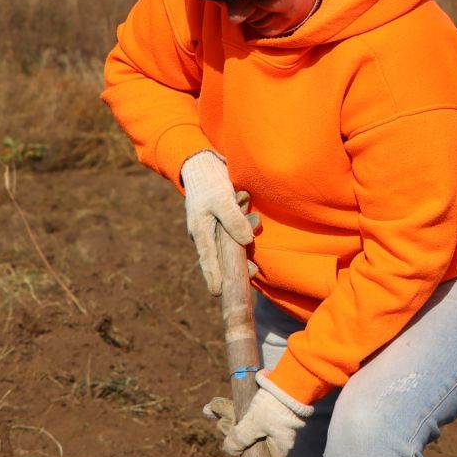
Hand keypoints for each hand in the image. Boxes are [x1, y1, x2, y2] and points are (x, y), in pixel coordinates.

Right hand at [182, 151, 255, 295]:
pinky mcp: (224, 218)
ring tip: (256, 228)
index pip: (208, 260)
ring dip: (245, 242)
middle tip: (252, 272)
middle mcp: (206, 233)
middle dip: (237, 265)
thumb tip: (246, 241)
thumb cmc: (210, 181)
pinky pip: (235, 230)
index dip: (214, 277)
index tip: (218, 293)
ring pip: (231, 243)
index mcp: (200, 231)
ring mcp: (214, 226)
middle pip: (222, 256)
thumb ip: (234, 220)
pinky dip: (245, 229)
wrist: (204, 163)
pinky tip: (254, 219)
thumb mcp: (223, 199)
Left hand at [202, 376, 309, 456]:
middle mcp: (276, 433)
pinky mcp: (264, 403)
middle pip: (250, 441)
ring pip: (244, 423)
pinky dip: (228, 407)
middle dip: (231, 433)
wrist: (289, 378)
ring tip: (214, 408)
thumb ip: (240, 439)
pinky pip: (243, 410)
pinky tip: (212, 405)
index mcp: (279, 445)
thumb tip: (229, 450)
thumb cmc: (275, 407)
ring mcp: (270, 418)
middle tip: (222, 425)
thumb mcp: (254, 426)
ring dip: (227, 416)